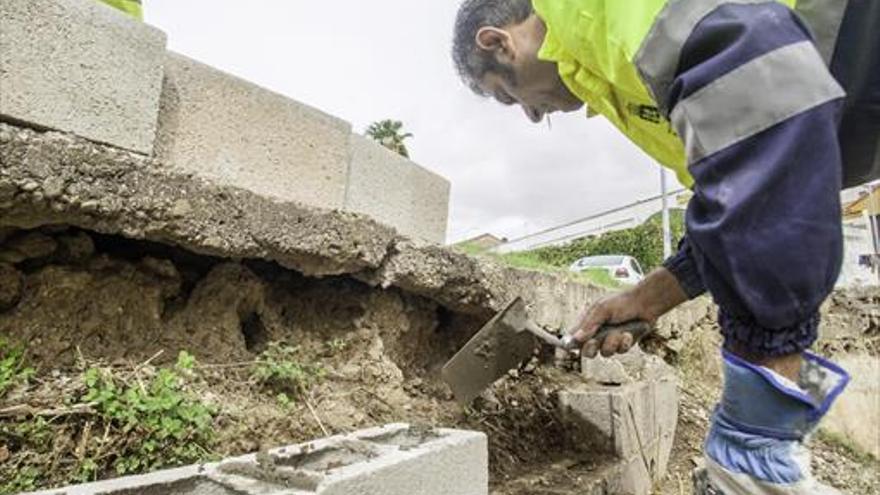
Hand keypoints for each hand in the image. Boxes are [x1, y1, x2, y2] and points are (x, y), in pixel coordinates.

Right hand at [570, 268, 687, 357]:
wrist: (646, 304)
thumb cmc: (622, 303)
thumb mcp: (602, 309)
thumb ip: (589, 324)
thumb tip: (575, 338)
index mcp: (589, 322)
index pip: (574, 337)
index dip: (571, 344)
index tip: (569, 348)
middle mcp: (598, 333)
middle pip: (587, 351)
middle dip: (591, 348)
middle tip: (594, 342)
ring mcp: (611, 340)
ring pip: (605, 352)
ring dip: (613, 342)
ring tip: (620, 331)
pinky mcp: (623, 344)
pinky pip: (620, 351)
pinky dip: (625, 342)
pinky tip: (629, 333)